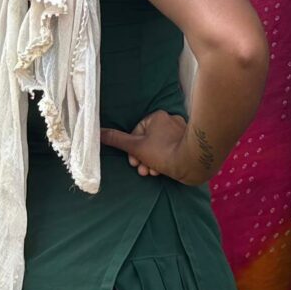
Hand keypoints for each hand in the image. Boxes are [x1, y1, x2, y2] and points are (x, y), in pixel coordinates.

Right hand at [100, 111, 216, 184]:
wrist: (194, 163)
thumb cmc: (164, 152)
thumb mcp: (135, 147)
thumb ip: (116, 140)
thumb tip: (96, 132)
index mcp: (157, 116)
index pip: (136, 133)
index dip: (132, 150)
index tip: (133, 163)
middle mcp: (170, 120)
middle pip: (147, 142)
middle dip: (142, 159)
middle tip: (142, 171)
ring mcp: (181, 132)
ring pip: (158, 148)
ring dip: (151, 162)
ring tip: (152, 173)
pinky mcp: (188, 143)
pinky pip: (170, 150)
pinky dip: (164, 161)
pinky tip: (162, 171)